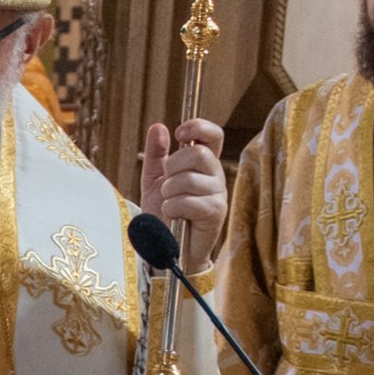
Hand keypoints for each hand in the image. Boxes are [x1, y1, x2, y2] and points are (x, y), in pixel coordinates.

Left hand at [139, 119, 227, 272]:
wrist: (166, 247)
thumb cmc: (164, 215)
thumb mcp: (154, 180)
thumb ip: (156, 154)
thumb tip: (158, 127)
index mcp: (204, 164)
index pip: (214, 134)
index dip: (198, 127)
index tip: (179, 134)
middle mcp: (216, 175)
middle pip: (198, 153)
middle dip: (173, 167)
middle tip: (167, 185)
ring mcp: (218, 194)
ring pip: (190, 179)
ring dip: (170, 193)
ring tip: (169, 205)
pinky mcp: (216, 212)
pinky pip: (189, 201)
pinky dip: (173, 208)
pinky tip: (173, 216)